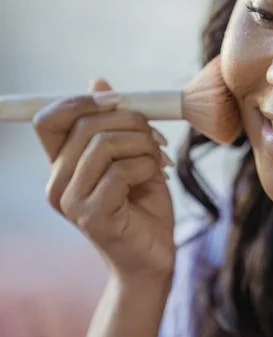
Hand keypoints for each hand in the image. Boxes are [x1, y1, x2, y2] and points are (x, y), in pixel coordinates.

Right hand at [32, 78, 175, 286]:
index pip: (49, 119)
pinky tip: (156, 178)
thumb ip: (114, 122)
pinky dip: (148, 166)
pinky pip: (121, 171)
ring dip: (143, 144)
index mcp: (62, 165)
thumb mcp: (132, 154)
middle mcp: (57, 183)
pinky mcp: (91, 216)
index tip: (117, 100)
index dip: (81, 101)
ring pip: (104, 145)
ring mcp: (70, 202)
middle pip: (84, 125)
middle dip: (130, 120)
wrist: (153, 256)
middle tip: (156, 136)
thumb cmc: (143, 205)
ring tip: (158, 159)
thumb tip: (98, 80)